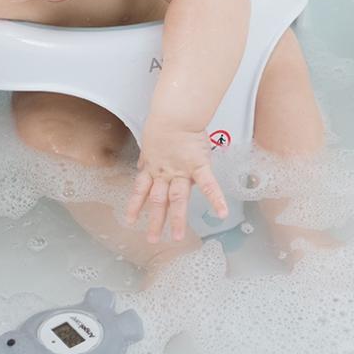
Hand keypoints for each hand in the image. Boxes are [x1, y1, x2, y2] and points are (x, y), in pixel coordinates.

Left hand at [124, 116, 228, 243]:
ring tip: (178, 237)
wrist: (174, 114)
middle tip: (152, 240)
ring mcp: (181, 171)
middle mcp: (165, 173)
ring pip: (178, 199)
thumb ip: (148, 156)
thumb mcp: (149, 142)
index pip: (141, 190)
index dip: (135, 205)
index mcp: (153, 167)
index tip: (131, 220)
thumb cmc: (162, 121)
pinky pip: (208, 184)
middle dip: (155, 221)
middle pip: (158, 200)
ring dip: (177, 219)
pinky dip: (216, 199)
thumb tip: (143, 162)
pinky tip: (222, 213)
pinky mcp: (198, 166)